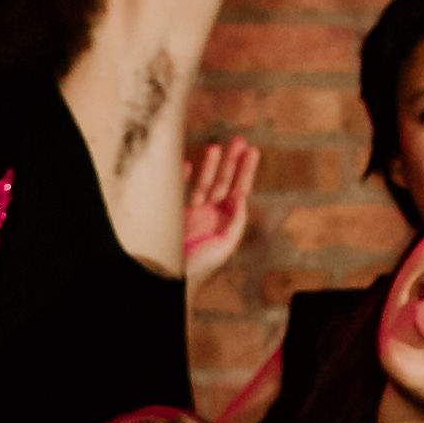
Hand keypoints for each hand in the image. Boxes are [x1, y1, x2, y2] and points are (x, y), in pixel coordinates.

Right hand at [179, 131, 260, 273]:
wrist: (171, 282)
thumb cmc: (201, 268)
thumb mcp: (225, 244)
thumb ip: (235, 220)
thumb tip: (240, 194)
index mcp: (224, 222)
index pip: (238, 190)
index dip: (246, 171)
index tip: (253, 151)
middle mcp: (209, 215)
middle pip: (223, 182)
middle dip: (231, 161)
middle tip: (239, 140)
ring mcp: (191, 214)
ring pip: (203, 183)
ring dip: (210, 165)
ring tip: (216, 147)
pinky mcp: (173, 215)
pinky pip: (178, 190)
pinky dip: (182, 178)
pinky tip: (188, 164)